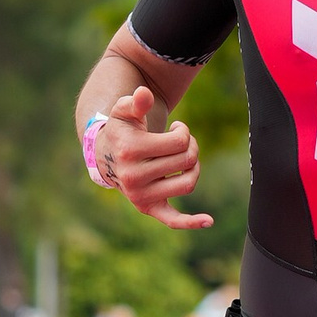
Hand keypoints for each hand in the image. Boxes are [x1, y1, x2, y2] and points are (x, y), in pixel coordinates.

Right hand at [100, 87, 214, 229]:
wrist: (106, 157)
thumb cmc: (122, 129)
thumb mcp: (125, 110)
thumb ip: (137, 101)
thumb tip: (144, 94)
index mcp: (130, 150)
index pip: (179, 141)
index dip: (184, 132)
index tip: (176, 128)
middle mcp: (134, 176)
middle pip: (187, 160)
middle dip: (191, 147)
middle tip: (183, 142)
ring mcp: (140, 195)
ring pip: (188, 183)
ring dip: (195, 168)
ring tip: (186, 158)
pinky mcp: (147, 208)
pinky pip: (172, 219)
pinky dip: (191, 221)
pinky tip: (209, 221)